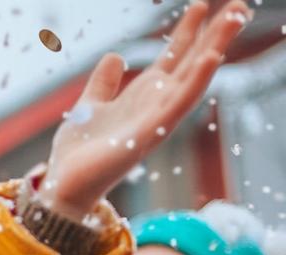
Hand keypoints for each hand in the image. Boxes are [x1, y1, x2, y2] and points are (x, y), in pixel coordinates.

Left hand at [40, 1, 248, 220]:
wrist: (63, 186)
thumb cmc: (78, 153)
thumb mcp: (89, 106)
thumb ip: (103, 83)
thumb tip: (115, 56)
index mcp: (143, 96)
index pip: (173, 57)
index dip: (188, 31)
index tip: (203, 5)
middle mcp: (156, 105)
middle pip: (192, 62)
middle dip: (216, 34)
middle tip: (240, 3)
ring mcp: (156, 119)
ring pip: (193, 78)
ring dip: (215, 47)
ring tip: (234, 18)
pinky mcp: (149, 134)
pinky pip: (179, 104)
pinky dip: (195, 80)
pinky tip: (210, 57)